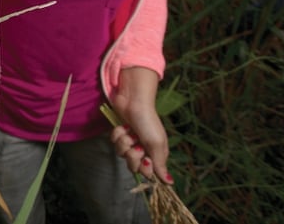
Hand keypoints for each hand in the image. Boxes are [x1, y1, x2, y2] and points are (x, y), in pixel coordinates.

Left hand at [109, 68, 171, 183]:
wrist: (133, 101)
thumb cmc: (148, 121)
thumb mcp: (156, 144)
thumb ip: (160, 165)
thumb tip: (169, 183)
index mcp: (156, 154)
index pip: (147, 173)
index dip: (144, 168)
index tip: (145, 158)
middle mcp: (144, 149)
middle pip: (132, 166)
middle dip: (132, 155)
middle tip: (136, 143)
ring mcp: (131, 142)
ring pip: (121, 154)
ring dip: (124, 142)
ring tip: (130, 132)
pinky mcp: (120, 134)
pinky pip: (113, 142)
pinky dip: (117, 134)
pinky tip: (124, 126)